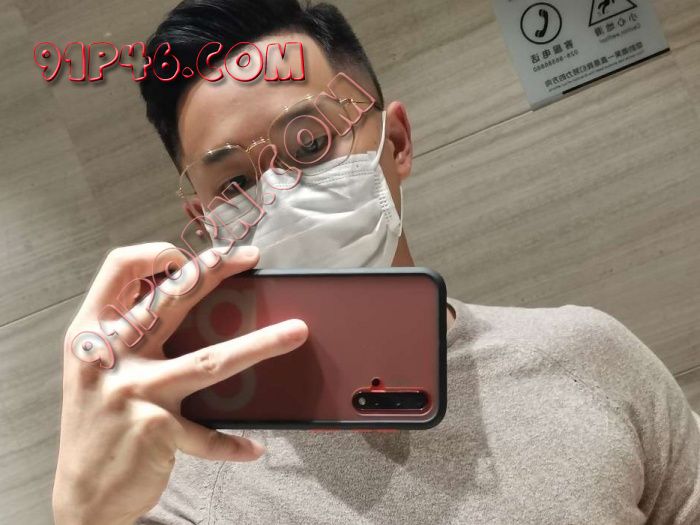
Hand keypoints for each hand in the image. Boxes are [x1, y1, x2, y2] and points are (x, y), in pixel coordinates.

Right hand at [52, 243, 307, 524]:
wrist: (82, 494)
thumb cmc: (99, 425)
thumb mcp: (100, 371)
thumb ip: (131, 335)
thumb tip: (192, 300)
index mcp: (93, 334)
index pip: (118, 269)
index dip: (154, 253)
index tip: (186, 255)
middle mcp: (110, 357)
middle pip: (171, 299)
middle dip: (214, 269)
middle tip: (249, 258)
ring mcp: (133, 393)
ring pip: (208, 360)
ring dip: (260, 344)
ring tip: (297, 332)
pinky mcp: (155, 430)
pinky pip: (208, 433)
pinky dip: (232, 442)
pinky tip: (254, 448)